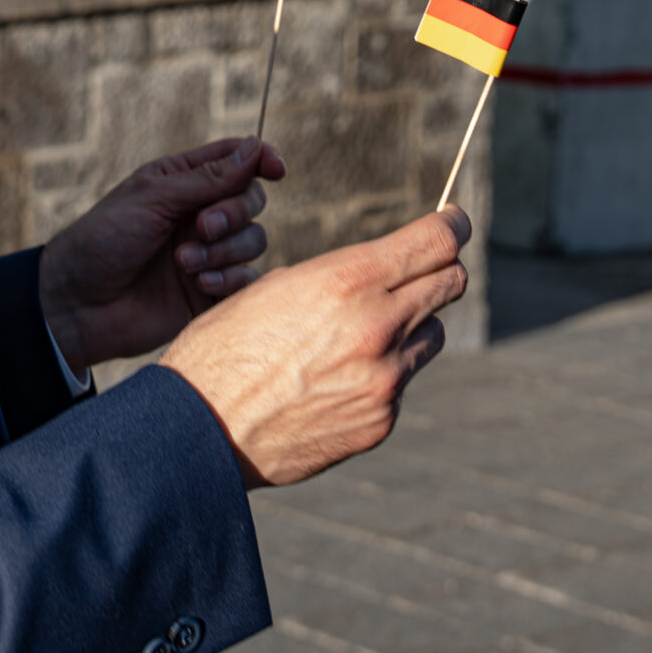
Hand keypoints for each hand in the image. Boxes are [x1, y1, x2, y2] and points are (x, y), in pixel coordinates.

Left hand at [37, 136, 280, 372]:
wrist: (77, 305)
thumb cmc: (103, 241)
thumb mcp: (153, 199)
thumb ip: (208, 179)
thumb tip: (255, 148)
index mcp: (182, 182)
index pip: (236, 161)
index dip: (261, 160)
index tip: (276, 170)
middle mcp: (199, 215)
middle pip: (251, 201)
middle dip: (234, 212)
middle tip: (202, 227)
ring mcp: (207, 254)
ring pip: (254, 240)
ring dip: (225, 250)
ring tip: (184, 263)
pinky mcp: (210, 292)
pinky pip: (246, 280)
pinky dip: (228, 279)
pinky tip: (197, 284)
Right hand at [159, 208, 469, 488]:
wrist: (198, 430)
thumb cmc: (225, 347)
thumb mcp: (279, 288)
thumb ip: (343, 279)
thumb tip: (385, 272)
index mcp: (347, 281)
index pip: (436, 241)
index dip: (452, 227)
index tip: (453, 222)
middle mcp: (377, 327)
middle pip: (449, 283)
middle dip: (440, 270)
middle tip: (427, 268)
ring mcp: (384, 380)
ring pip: (430, 334)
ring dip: (410, 326)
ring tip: (358, 336)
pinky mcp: (380, 421)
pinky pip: (400, 382)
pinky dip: (380, 375)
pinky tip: (333, 382)